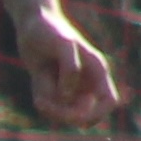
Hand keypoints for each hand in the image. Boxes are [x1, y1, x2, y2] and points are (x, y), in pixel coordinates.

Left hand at [20, 9, 121, 128]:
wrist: (32, 24)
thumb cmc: (50, 29)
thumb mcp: (63, 43)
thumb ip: (70, 68)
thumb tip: (67, 95)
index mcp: (97, 71)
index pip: (108, 101)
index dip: (96, 113)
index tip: (75, 112)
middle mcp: (87, 82)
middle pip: (86, 114)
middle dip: (67, 116)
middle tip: (45, 105)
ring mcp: (71, 87)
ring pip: (66, 113)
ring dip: (51, 109)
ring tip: (38, 96)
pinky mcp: (54, 90)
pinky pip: (51, 107)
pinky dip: (43, 102)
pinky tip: (36, 83)